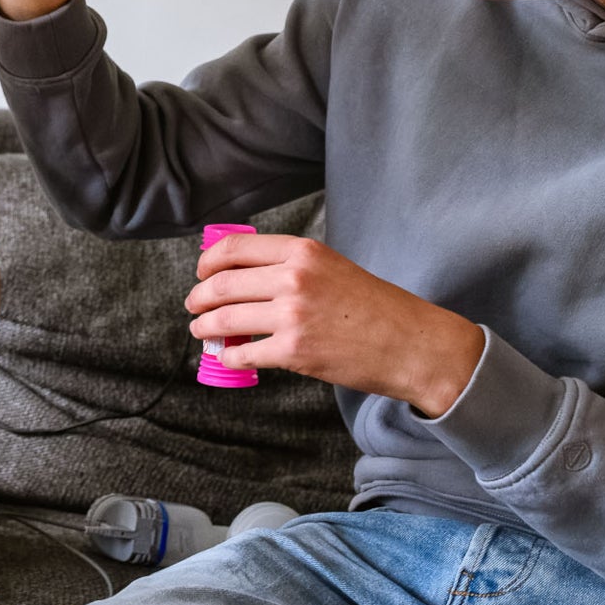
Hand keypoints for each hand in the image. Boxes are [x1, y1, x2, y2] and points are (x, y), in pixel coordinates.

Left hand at [186, 232, 484, 417]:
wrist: (410, 343)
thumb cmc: (374, 305)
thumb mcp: (330, 266)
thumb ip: (288, 266)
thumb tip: (241, 276)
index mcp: (301, 251)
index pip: (234, 248)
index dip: (208, 261)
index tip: (201, 272)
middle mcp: (293, 278)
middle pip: (221, 284)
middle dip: (199, 297)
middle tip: (194, 305)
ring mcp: (292, 316)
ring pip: (225, 319)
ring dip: (205, 327)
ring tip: (202, 331)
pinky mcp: (294, 352)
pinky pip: (244, 353)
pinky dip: (229, 356)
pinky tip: (228, 356)